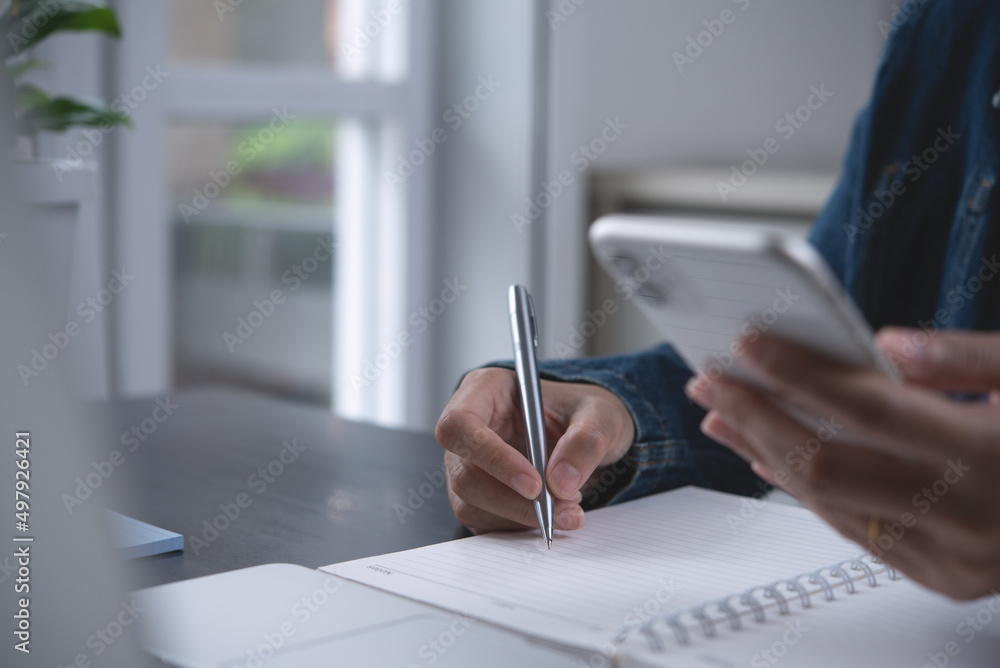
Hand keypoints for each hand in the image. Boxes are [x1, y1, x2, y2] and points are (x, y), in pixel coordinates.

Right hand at [435, 367, 634, 533]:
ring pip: (471, 503)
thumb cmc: (584, 411)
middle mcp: (469, 428)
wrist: (588, 436)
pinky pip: (484, 521)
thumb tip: (560, 482)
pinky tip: (551, 513)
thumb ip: (585, 441)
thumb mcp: (599, 413)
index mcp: (485, 390)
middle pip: (464, 473)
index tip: (534, 483)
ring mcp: (468, 464)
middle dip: (513, 500)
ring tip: (567, 508)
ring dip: (520, 516)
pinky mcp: (477, 495)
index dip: (491, 457)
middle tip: (559, 508)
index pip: (460, 423)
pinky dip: (520, 526)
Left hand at [686, 329, 999, 599]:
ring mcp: (955, 559)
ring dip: (764, 454)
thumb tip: (886, 344)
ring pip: (828, 504)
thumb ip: (970, 357)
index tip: (747, 344)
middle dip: (756, 417)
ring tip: (723, 414)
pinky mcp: (944, 577)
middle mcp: (970, 518)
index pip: (867, 407)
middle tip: (710, 381)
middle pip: (827, 464)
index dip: (797, 372)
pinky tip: (769, 457)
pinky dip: (804, 490)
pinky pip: (852, 531)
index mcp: (994, 456)